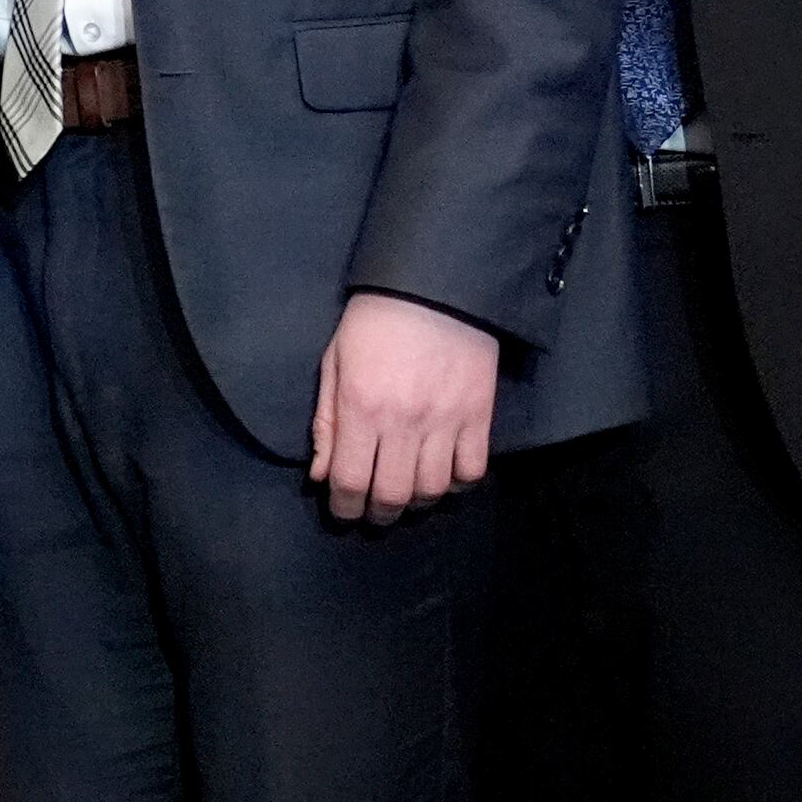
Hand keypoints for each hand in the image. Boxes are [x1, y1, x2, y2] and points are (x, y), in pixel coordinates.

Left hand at [306, 287, 500, 524]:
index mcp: (361, 409)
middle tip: (374, 514)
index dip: (344, 508)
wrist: (436, 286)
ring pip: (434, 489)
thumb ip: (327, 422)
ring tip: (408, 498)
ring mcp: (446, 420)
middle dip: (379, 514)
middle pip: (394, 494)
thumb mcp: (335, 364)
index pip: (351, 481)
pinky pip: (473, 469)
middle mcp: (404, 422)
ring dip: (418, 503)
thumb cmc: (374, 322)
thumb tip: (321, 475)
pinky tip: (445, 478)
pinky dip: (458, 483)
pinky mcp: (480, 414)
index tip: (343, 513)